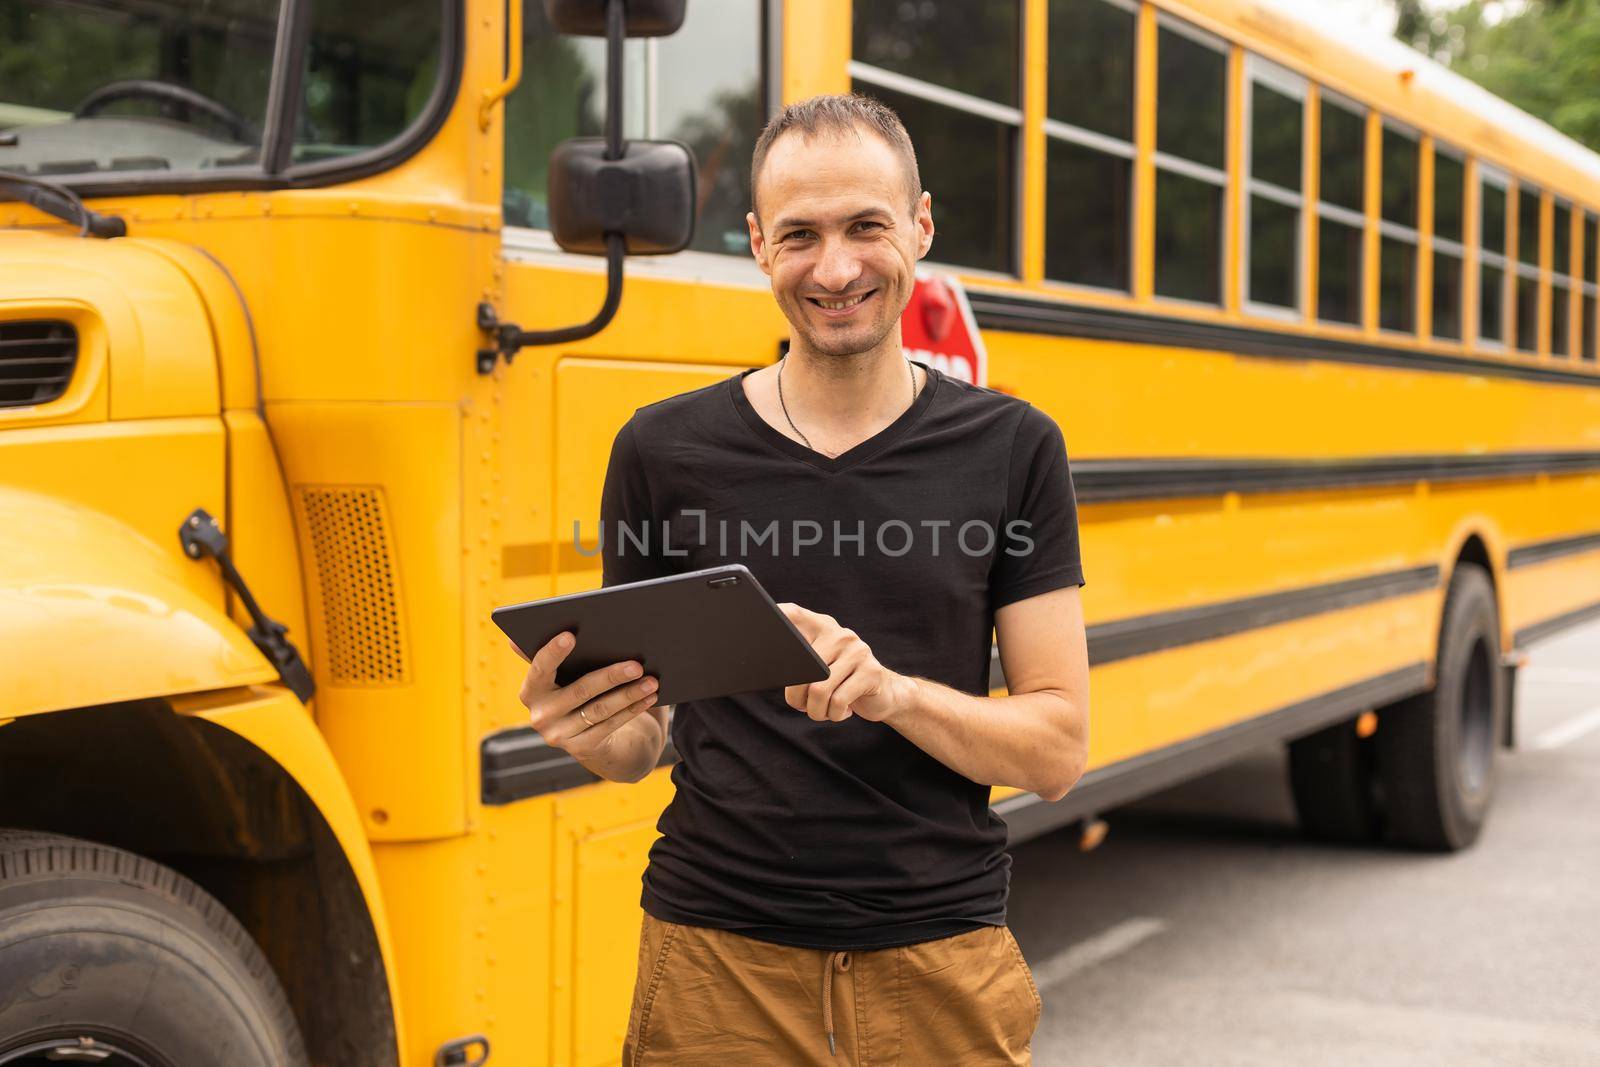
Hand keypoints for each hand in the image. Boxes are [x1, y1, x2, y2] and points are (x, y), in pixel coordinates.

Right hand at [511, 632, 659, 759]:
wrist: (594, 740)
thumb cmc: (581, 693)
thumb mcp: (568, 676)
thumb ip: (561, 655)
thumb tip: (557, 629)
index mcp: (531, 690)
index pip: (539, 668)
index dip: (553, 652)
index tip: (570, 635)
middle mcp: (540, 715)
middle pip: (579, 690)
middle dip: (611, 675)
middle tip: (637, 664)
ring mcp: (559, 735)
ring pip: (599, 709)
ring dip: (629, 693)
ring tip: (652, 681)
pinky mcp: (581, 749)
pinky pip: (611, 725)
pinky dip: (632, 709)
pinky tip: (650, 697)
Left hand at [777, 603, 912, 723]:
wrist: (885, 694)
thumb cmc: (841, 683)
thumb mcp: (820, 667)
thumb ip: (799, 662)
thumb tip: (768, 669)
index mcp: (822, 627)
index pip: (793, 614)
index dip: (775, 614)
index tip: (758, 618)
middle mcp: (840, 634)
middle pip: (802, 668)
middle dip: (796, 697)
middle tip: (801, 706)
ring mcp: (857, 651)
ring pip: (819, 689)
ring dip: (815, 710)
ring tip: (821, 711)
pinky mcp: (871, 672)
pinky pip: (838, 701)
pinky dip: (834, 714)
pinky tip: (841, 712)